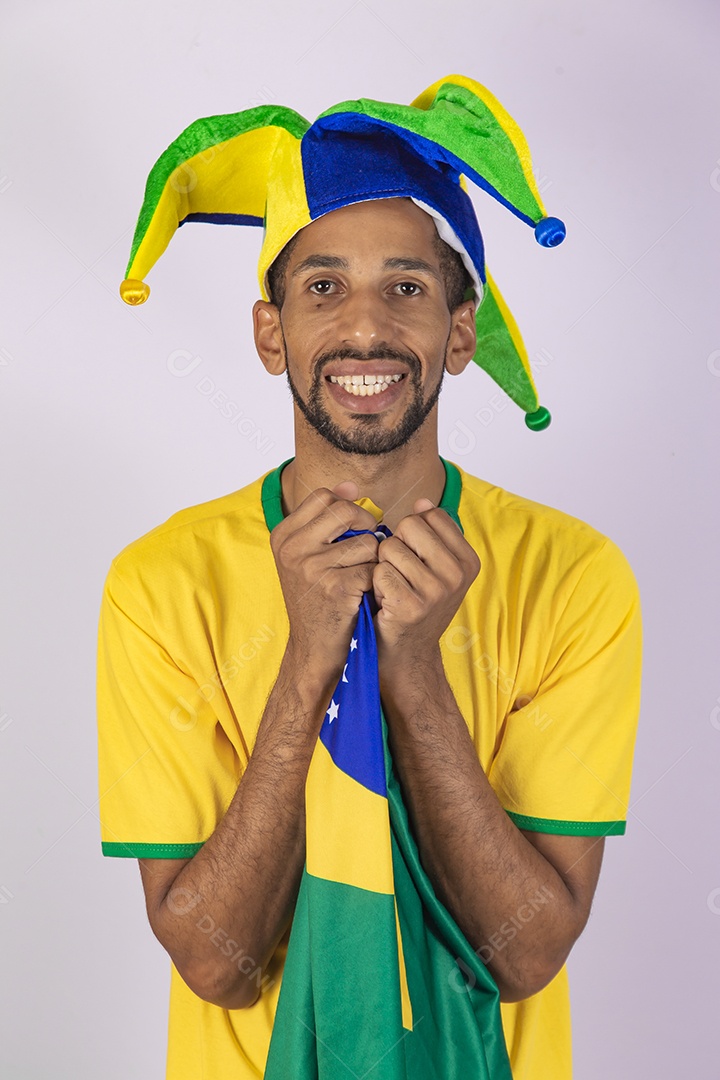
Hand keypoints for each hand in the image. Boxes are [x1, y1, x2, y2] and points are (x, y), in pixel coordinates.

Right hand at [269, 482, 379, 686]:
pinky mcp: (335, 588)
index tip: (354, 529)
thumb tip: (351, 486)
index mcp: (283, 536)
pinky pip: (374, 568)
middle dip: (366, 528)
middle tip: (366, 552)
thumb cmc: (318, 600)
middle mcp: (292, 549)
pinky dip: (376, 582)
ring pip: (367, 541)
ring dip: (373, 560)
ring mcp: (311, 568)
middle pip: (346, 511)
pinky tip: (364, 596)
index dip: (348, 508)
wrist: (314, 650)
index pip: (325, 497)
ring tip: (361, 580)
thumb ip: (325, 520)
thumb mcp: (308, 557)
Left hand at [372, 499, 479, 673]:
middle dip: (395, 545)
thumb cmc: (417, 604)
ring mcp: (436, 592)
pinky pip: (379, 571)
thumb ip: (432, 533)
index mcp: (468, 560)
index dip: (412, 532)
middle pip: (409, 525)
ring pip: (389, 548)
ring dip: (383, 567)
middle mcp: (457, 575)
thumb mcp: (435, 568)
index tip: (415, 559)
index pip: (430, 515)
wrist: (408, 654)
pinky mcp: (410, 606)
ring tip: (394, 589)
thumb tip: (423, 501)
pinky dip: (376, 585)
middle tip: (401, 574)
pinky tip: (386, 602)